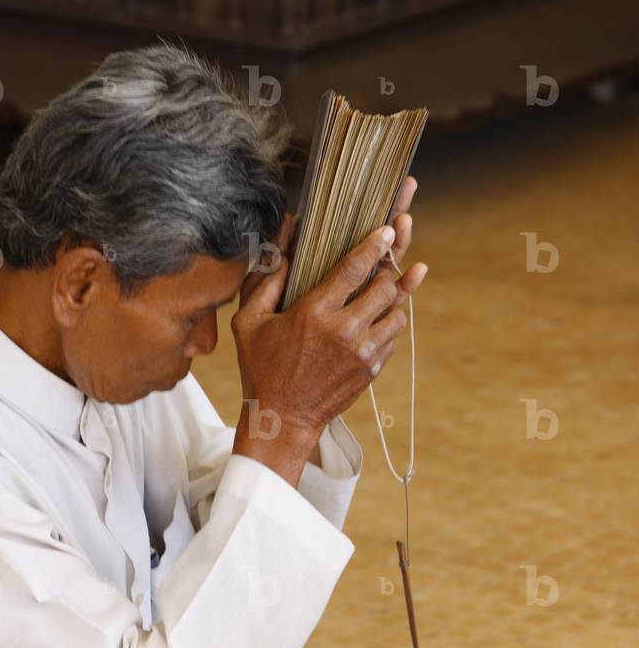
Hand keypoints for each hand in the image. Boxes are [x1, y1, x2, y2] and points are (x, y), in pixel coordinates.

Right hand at [231, 183, 426, 484]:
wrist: (282, 419)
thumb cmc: (261, 367)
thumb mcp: (249, 321)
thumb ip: (265, 280)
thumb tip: (281, 246)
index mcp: (314, 313)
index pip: (355, 268)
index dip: (375, 244)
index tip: (388, 229)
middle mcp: (344, 331)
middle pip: (386, 286)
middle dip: (388, 269)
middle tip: (384, 259)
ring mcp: (363, 352)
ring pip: (398, 312)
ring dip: (393, 297)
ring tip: (384, 288)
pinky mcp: (372, 369)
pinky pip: (393, 336)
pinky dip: (389, 322)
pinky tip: (378, 316)